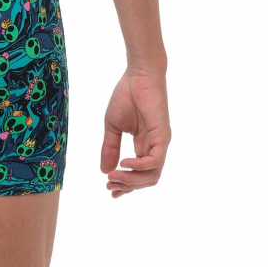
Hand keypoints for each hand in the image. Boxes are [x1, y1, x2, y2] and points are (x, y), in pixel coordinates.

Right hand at [101, 68, 170, 197]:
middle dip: (127, 186)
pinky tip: (124, 163)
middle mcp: (154, 148)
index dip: (126, 186)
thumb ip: (110, 148)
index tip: (110, 191)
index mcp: (144, 146)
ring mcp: (160, 143)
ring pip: (152, 175)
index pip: (139, 174)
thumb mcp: (112, 126)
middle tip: (110, 185)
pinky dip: (140, 167)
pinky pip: (155, 161)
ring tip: (115, 177)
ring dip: (132, 180)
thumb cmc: (126, 96)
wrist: (138, 75)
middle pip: (147, 179)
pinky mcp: (163, 136)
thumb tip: (104, 171)